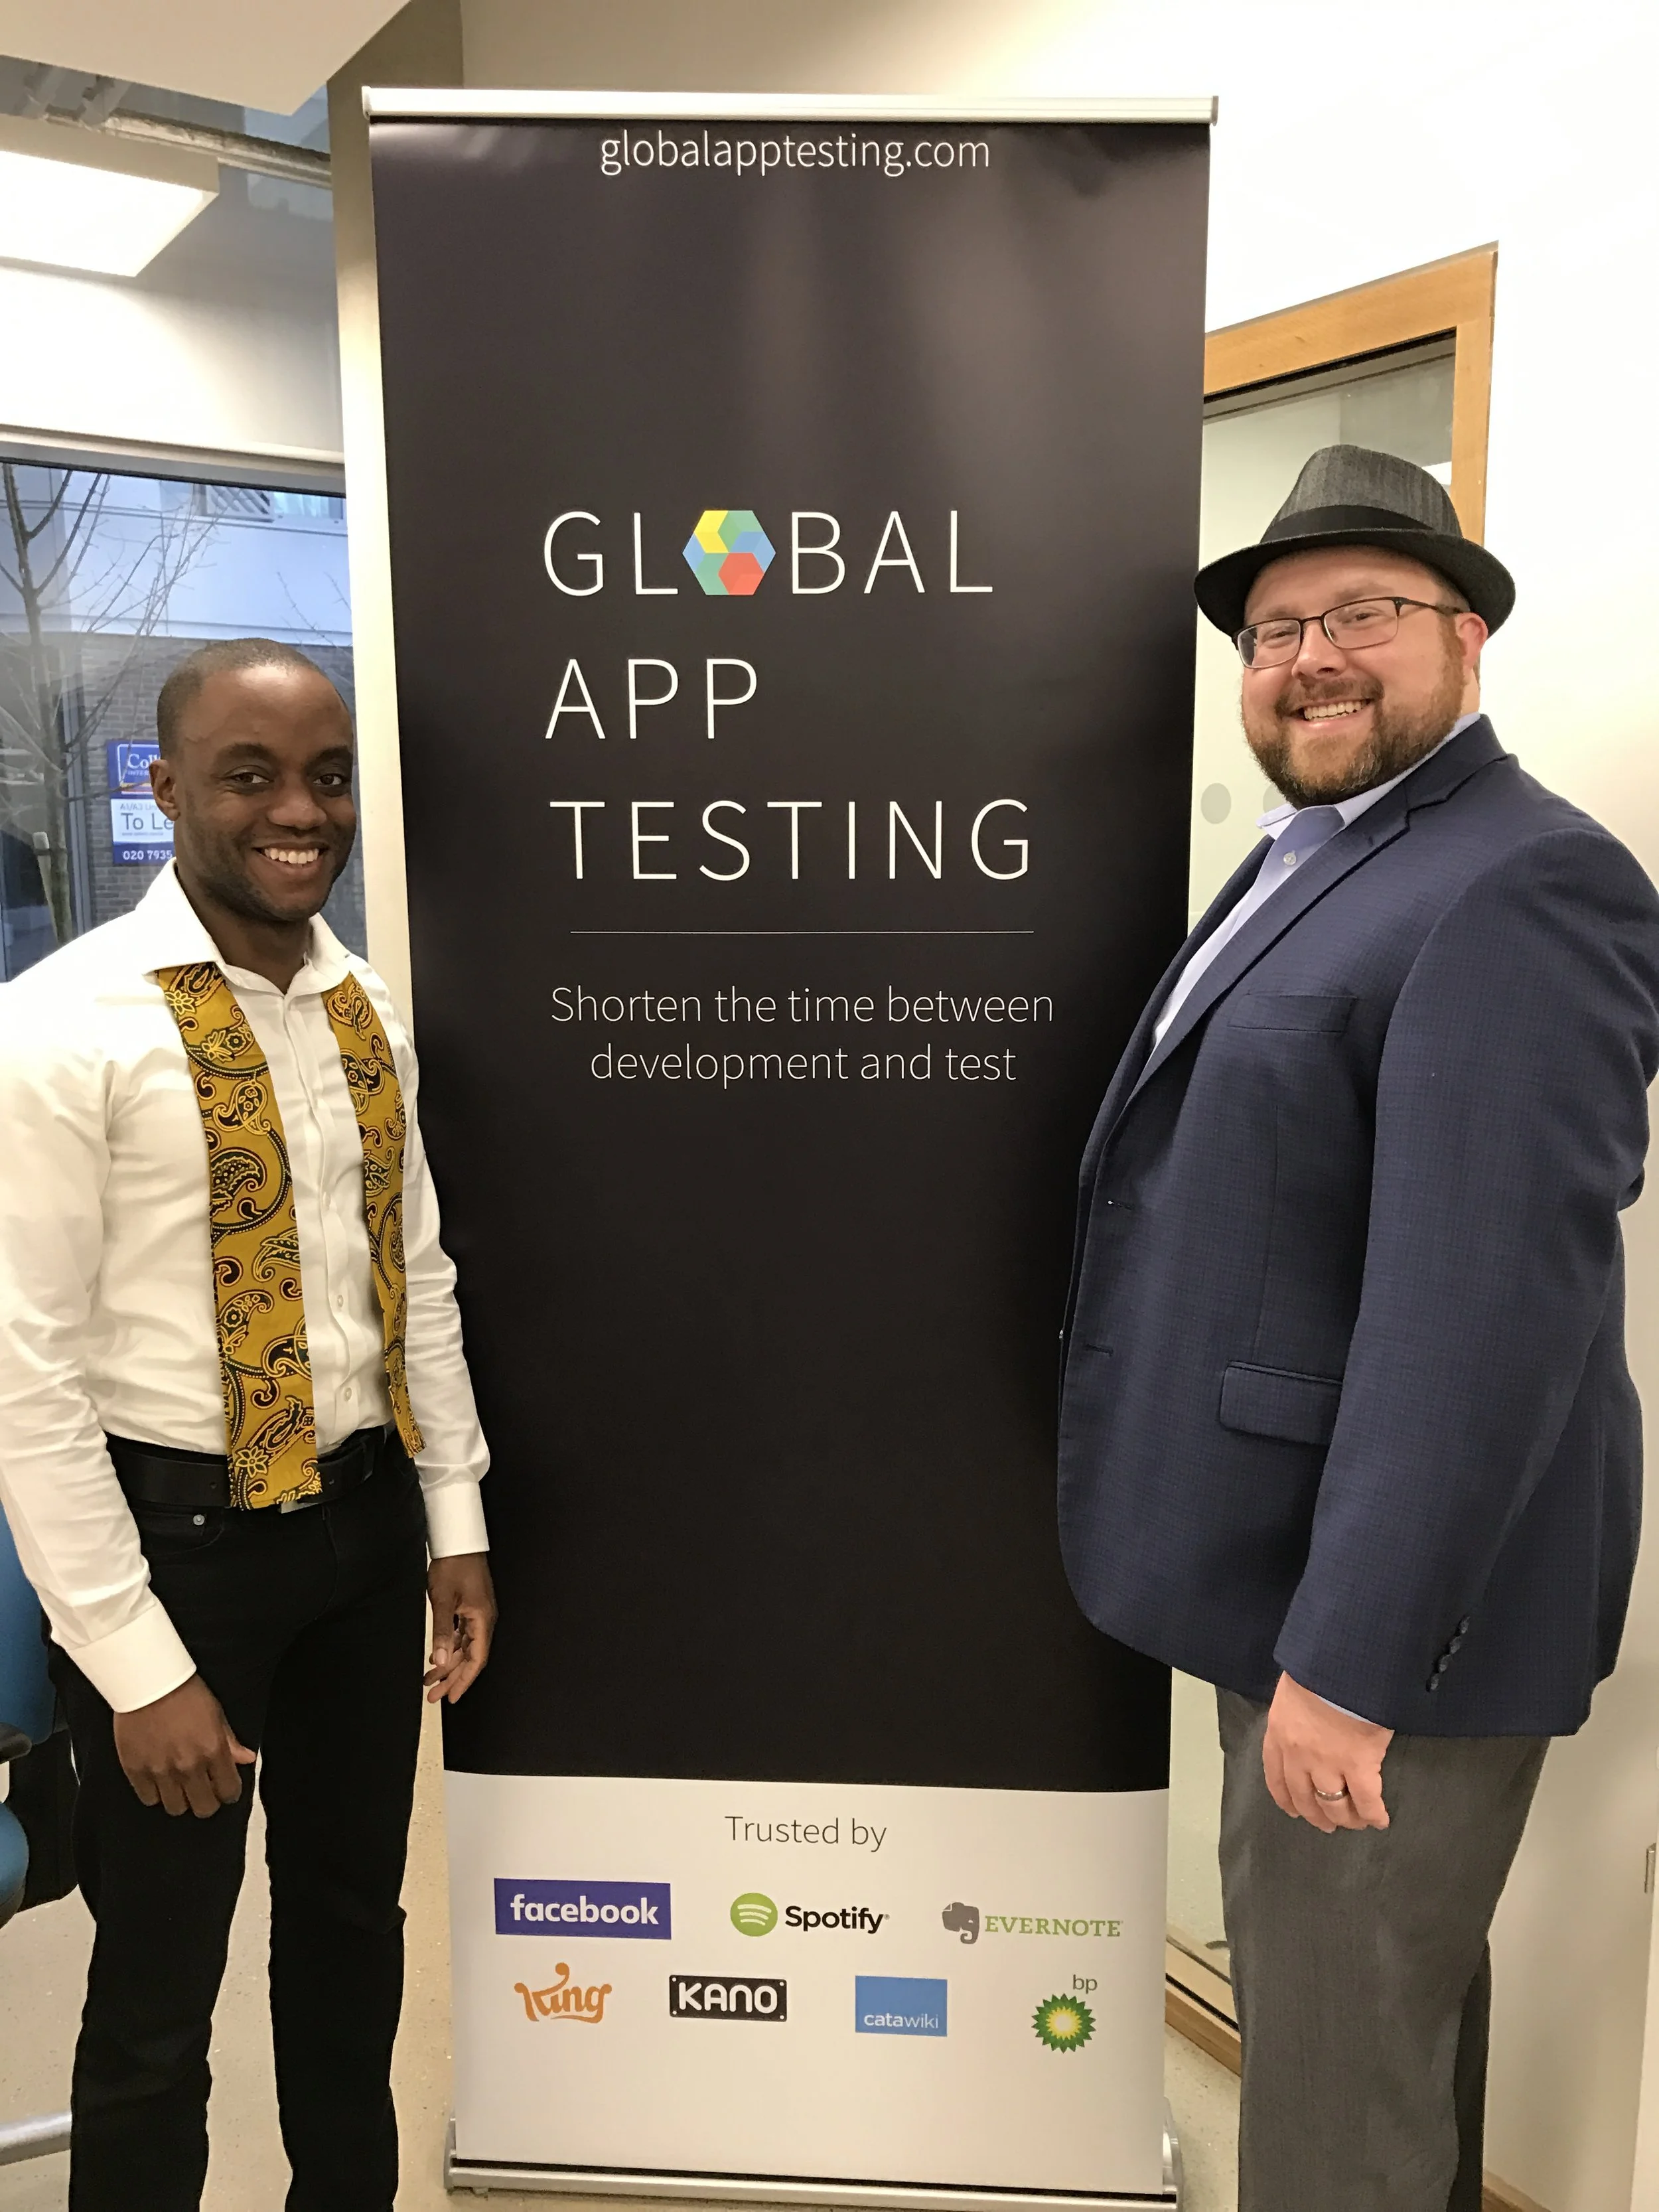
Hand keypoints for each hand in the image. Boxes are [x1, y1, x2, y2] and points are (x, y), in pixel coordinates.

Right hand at [113, 1674, 255, 1817]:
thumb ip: (230, 1741)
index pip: (228, 1792)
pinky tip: (158, 1779)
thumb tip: (247, 1759)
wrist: (147, 1681)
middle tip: (203, 1789)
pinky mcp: (135, 1770)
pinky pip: (148, 1799)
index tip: (225, 1788)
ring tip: (179, 1784)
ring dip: (180, 1799)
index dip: (229, 1792)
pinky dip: (155, 1793)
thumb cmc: (184, 1692)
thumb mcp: (216, 1712)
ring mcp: (160, 1771)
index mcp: (213, 1751)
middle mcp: (188, 1766)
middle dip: (207, 1801)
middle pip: (203, 1808)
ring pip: (176, 1808)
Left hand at [426, 1552, 496, 1703]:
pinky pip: (461, 1635)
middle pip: (470, 1657)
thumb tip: (439, 1661)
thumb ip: (441, 1632)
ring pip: (464, 1647)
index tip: (452, 1697)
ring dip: (447, 1664)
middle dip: (452, 1678)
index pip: (476, 1659)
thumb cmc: (453, 1566)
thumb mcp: (443, 1600)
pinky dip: (448, 1648)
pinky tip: (435, 1656)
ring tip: (429, 1680)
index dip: (464, 1680)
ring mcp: (477, 1613)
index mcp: (482, 1619)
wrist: (458, 1541)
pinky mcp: (470, 1608)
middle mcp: (483, 1619)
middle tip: (433, 1695)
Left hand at [1262, 1671, 1392, 1831]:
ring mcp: (1327, 1764)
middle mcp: (1297, 1756)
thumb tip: (1307, 1722)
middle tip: (1327, 1825)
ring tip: (1355, 1823)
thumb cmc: (1317, 1670)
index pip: (1275, 1777)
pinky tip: (1380, 1821)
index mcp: (1278, 1735)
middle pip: (1304, 1797)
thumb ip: (1295, 1714)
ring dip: (1345, 1818)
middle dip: (1315, 1815)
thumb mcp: (1293, 1691)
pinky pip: (1366, 1801)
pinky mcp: (1358, 1765)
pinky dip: (1373, 1815)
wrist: (1340, 1664)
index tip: (1293, 1811)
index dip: (1285, 1798)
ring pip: (1333, 1805)